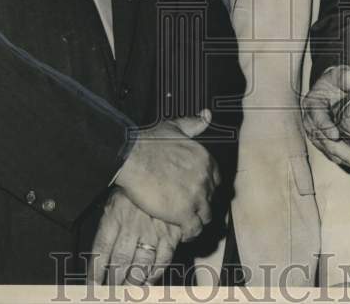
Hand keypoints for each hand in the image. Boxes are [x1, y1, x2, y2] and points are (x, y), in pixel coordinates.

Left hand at [91, 189, 180, 284]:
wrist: (161, 171)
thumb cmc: (135, 189)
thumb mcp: (114, 200)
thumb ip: (107, 225)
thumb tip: (100, 255)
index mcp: (115, 215)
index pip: (101, 250)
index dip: (95, 272)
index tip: (93, 286)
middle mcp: (132, 225)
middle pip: (119, 262)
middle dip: (113, 281)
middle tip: (111, 291)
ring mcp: (153, 230)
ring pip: (140, 265)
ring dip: (132, 282)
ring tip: (127, 289)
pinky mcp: (171, 233)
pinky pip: (162, 260)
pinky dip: (154, 274)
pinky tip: (148, 280)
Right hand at [112, 110, 217, 238]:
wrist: (133, 157)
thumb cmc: (150, 142)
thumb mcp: (175, 127)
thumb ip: (193, 123)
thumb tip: (206, 115)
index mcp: (206, 159)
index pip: (216, 180)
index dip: (207, 188)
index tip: (198, 192)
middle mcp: (205, 178)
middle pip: (211, 199)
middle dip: (202, 205)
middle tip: (191, 210)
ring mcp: (196, 197)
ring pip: (205, 216)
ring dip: (198, 221)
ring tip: (188, 225)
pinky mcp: (184, 213)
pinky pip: (194, 229)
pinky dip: (190, 234)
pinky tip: (183, 234)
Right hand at [301, 65, 349, 169]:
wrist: (332, 89)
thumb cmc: (334, 82)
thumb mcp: (338, 73)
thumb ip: (344, 76)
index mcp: (312, 105)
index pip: (317, 118)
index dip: (325, 127)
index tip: (335, 135)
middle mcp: (312, 122)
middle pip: (324, 141)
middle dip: (343, 152)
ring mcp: (318, 135)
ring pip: (330, 151)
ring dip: (348, 159)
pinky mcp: (326, 143)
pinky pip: (335, 155)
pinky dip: (347, 160)